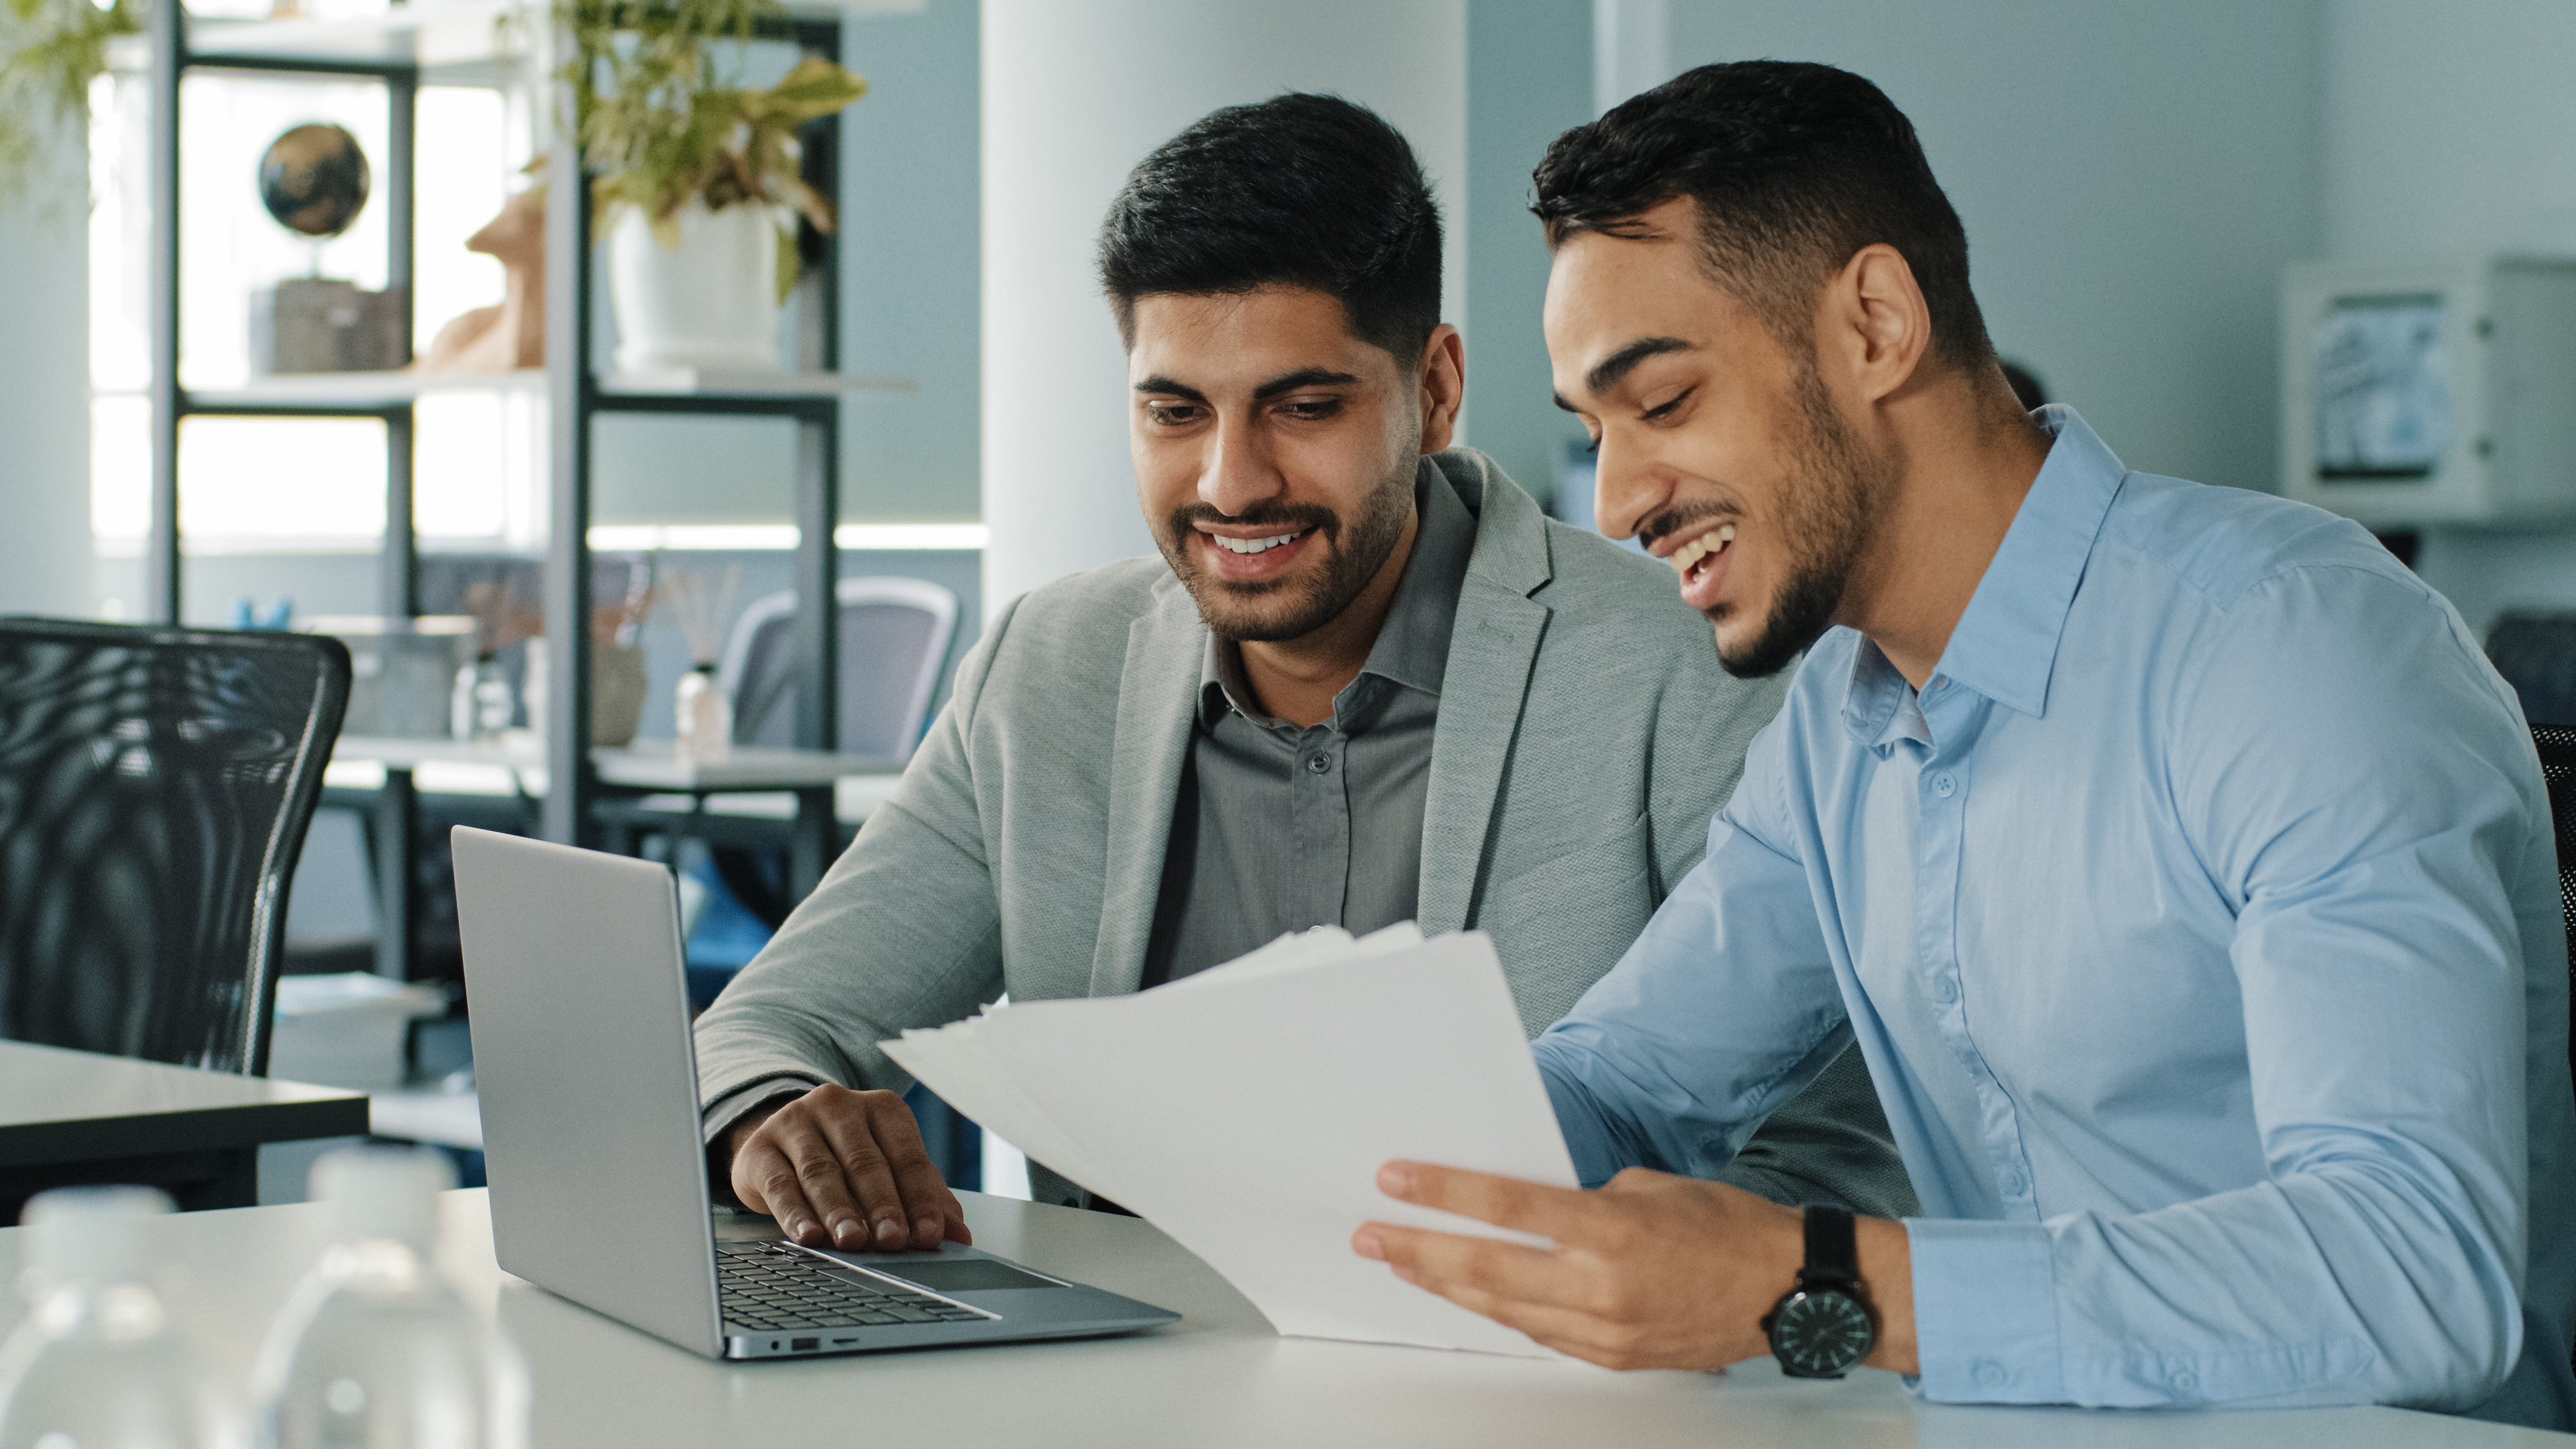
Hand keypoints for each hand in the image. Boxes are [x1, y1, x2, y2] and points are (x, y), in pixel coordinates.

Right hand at [726, 1084, 971, 1252]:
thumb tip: (959, 1236)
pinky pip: (780, 1184)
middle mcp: (838, 1106)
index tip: (929, 1235)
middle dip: (882, 1205)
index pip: (907, 1156)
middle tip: (893, 1241)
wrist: (777, 1142)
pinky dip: (796, 1214)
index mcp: (882, 1108)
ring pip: (822, 1172)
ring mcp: (795, 1123)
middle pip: (865, 1162)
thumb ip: (925, 1199)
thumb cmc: (844, 1160)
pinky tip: (809, 1236)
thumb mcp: (889, 1171)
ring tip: (853, 1241)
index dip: (920, 1199)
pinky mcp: (760, 1148)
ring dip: (840, 1211)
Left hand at [1352, 1162, 1915, 1373]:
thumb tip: (1531, 1209)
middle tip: (1370, 1234)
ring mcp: (1605, 1331)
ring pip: (1502, 1309)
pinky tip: (1466, 1294)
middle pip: (1487, 1268)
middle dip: (1418, 1249)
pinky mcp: (1611, 1357)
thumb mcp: (1650, 1187)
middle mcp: (1603, 1286)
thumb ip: (1584, 1200)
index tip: (1394, 1180)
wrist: (1787, 1291)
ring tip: (1402, 1262)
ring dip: (1446, 1284)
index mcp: (1613, 1231)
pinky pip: (1538, 1333)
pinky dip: (1497, 1312)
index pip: (1507, 1208)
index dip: (1443, 1193)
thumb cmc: (1726, 1228)